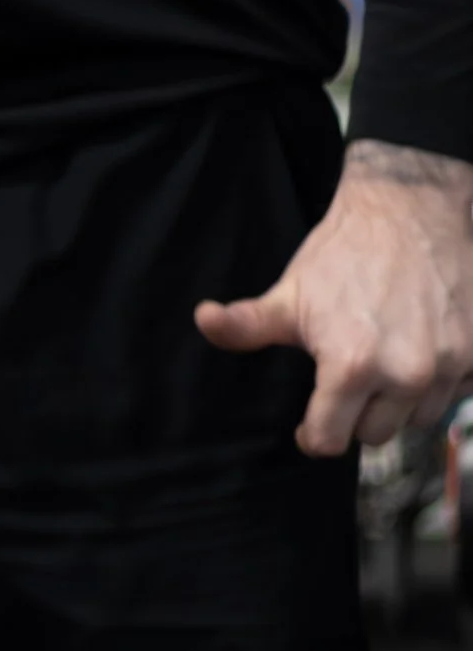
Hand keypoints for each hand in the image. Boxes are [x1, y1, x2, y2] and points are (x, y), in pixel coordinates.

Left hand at [196, 138, 472, 454]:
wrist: (412, 208)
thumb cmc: (343, 253)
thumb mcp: (289, 292)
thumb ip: (246, 324)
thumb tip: (203, 321)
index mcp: (351, 367)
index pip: (330, 441)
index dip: (314, 434)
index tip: (311, 421)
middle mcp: (406, 374)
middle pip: (375, 436)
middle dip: (358, 414)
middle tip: (349, 376)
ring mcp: (449, 366)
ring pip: (418, 418)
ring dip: (400, 400)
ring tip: (385, 358)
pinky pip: (455, 393)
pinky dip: (438, 381)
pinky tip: (419, 348)